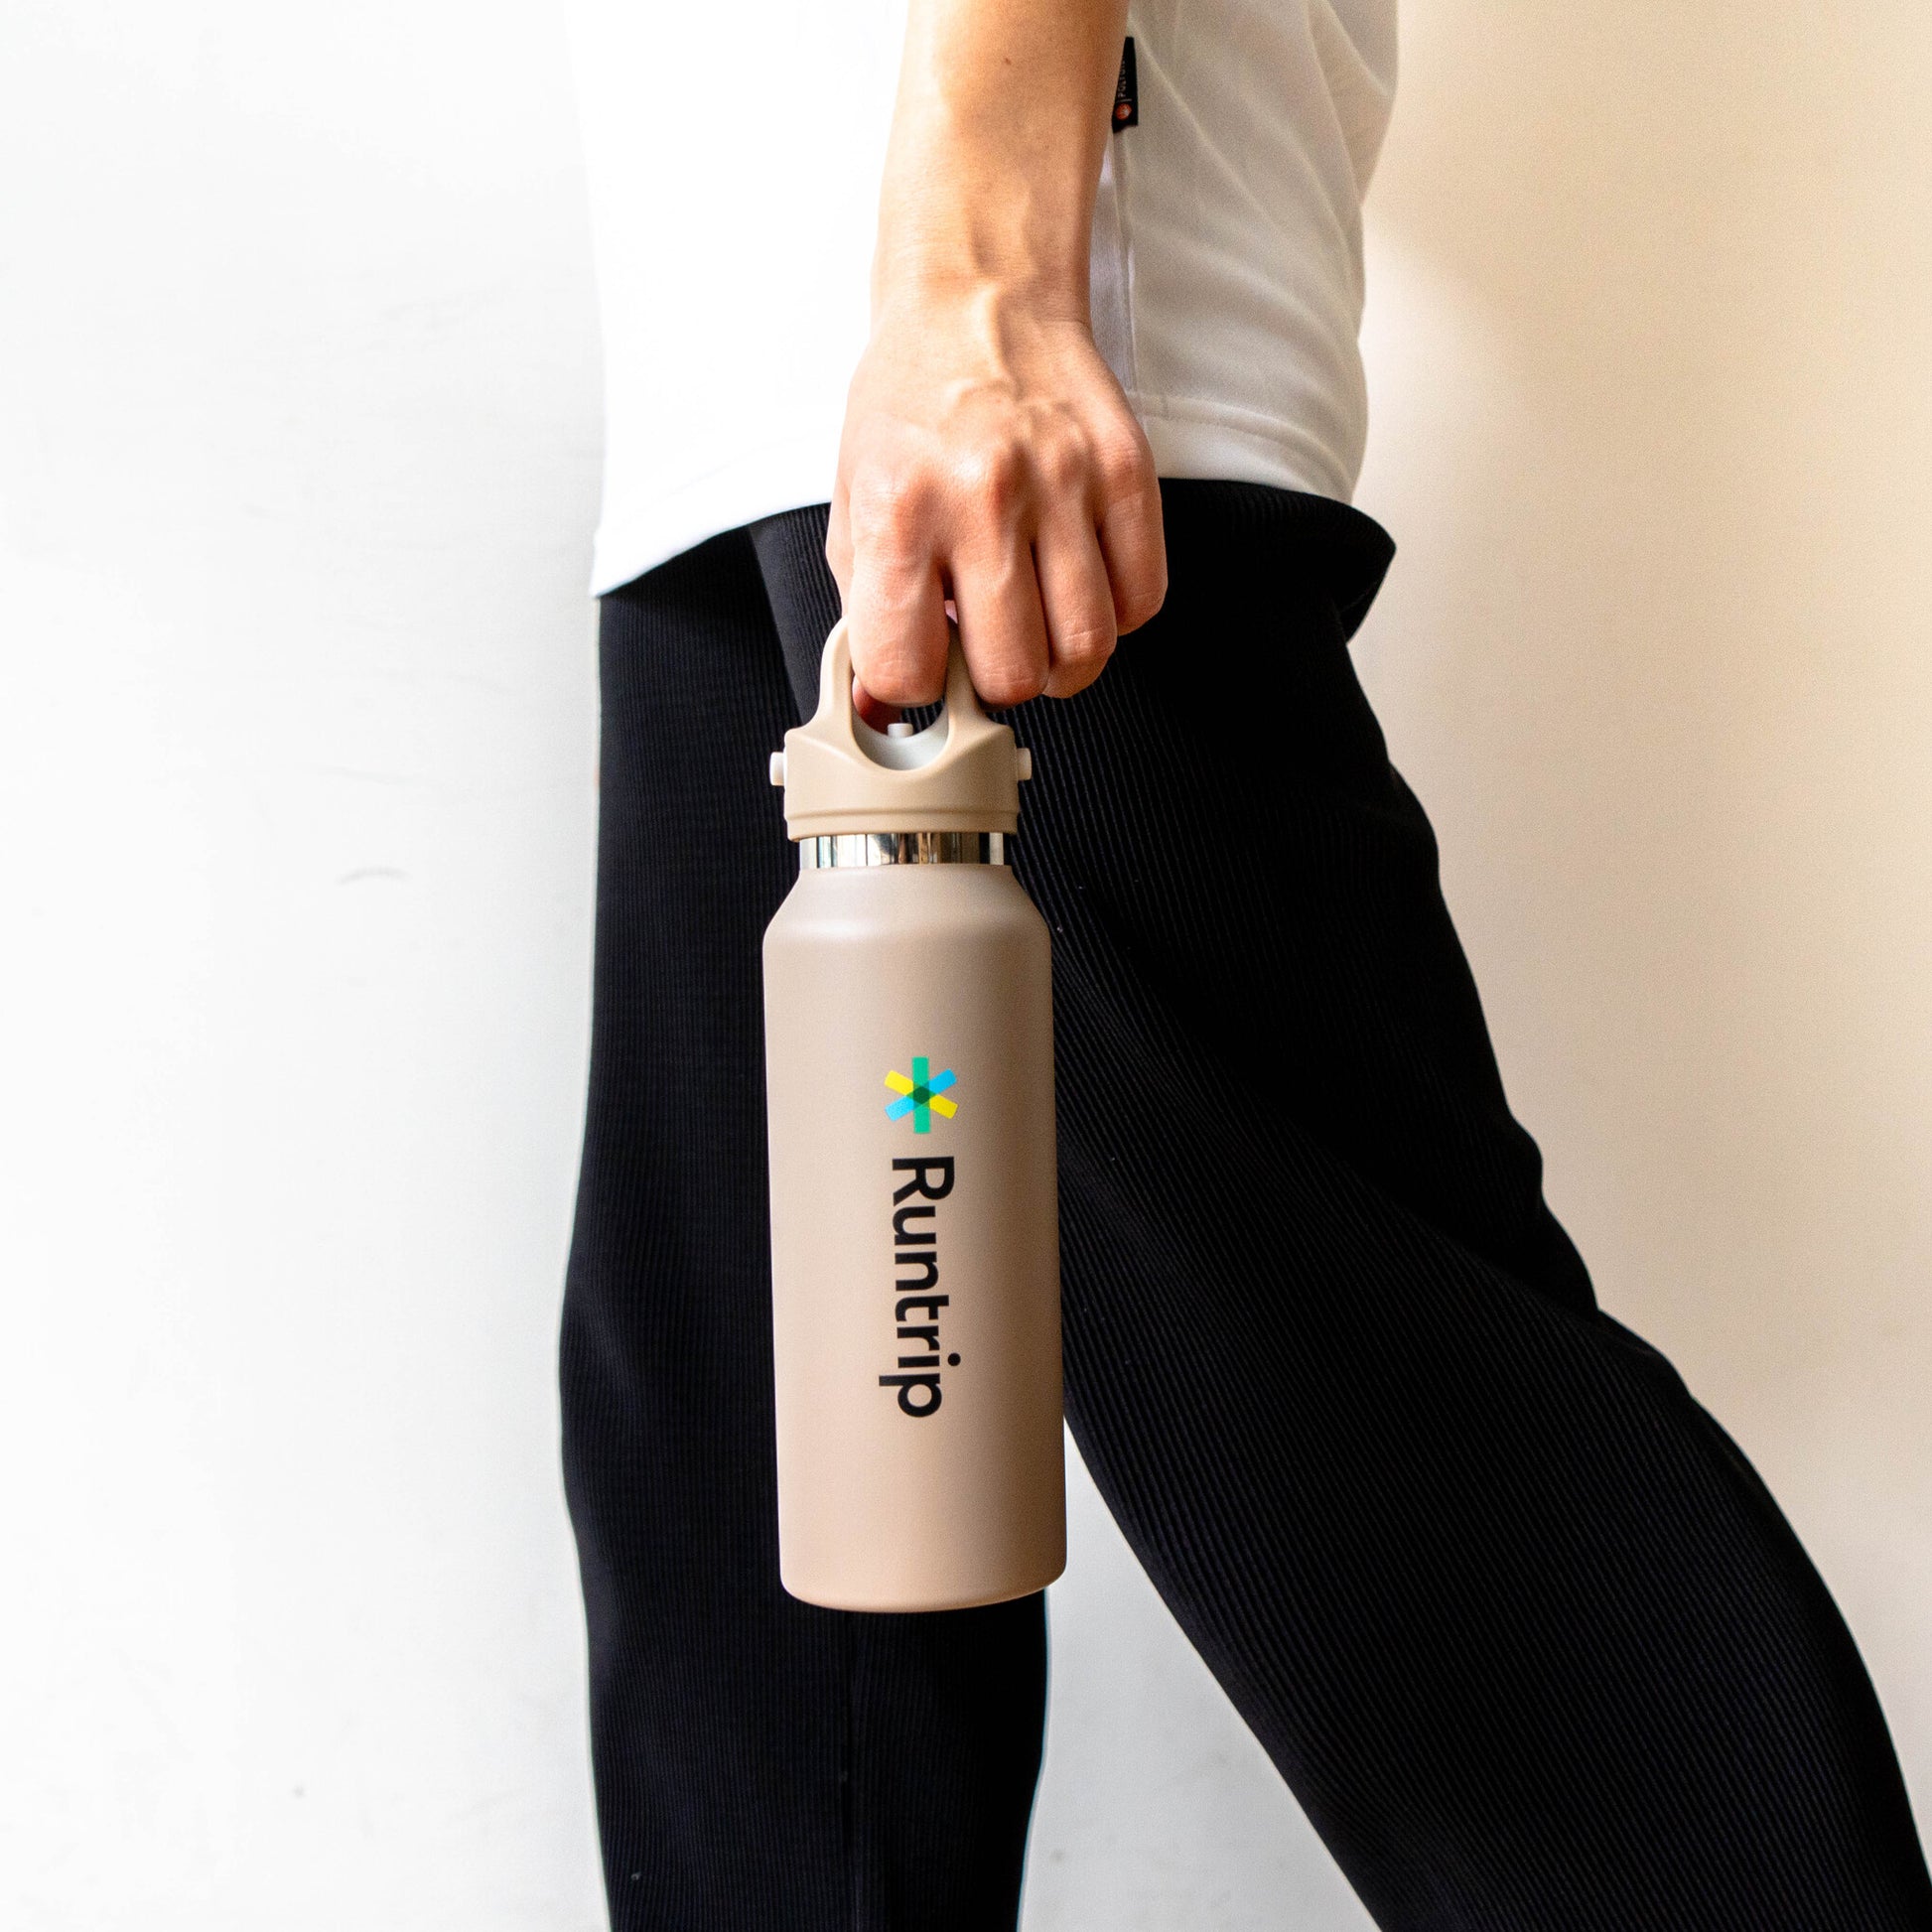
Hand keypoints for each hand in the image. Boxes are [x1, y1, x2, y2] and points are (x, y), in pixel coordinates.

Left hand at [828, 281, 1165, 709]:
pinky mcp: (1126, 471)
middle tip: (988, 646)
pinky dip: (1115, 615)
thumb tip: (883, 710)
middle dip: (998, 681)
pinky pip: (1142, 599)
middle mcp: (983, 496)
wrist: (978, 298)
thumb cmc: (912, 404)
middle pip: (1014, 673)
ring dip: (1062, 661)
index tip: (923, 665)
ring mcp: (1064, 483)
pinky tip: (1080, 587)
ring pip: (1087, 648)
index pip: (909, 670)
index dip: (916, 686)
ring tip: (1038, 626)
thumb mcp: (856, 503)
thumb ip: (866, 611)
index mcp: (900, 509)